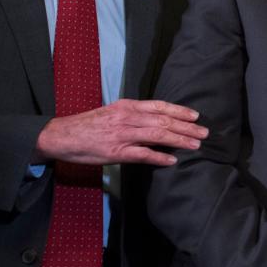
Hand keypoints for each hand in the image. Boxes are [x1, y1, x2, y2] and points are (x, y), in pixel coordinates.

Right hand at [33, 99, 206, 166]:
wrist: (62, 135)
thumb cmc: (89, 125)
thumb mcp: (113, 112)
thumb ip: (134, 115)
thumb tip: (157, 120)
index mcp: (127, 106)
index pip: (160, 106)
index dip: (180, 111)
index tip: (196, 116)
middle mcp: (127, 118)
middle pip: (163, 121)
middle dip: (187, 127)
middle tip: (204, 132)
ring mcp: (122, 135)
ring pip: (157, 135)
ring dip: (179, 140)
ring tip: (195, 145)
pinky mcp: (115, 152)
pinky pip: (142, 154)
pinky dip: (159, 157)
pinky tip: (172, 160)